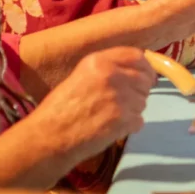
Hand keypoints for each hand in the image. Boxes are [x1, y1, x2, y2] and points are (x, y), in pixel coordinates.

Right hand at [30, 47, 155, 161]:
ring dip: (133, 110)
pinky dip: (129, 126)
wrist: (49, 137)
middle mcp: (112, 75)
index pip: (137, 56)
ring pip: (143, 101)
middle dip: (139, 90)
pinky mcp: (123, 119)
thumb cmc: (61, 108)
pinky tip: (112, 128)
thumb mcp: (82, 76)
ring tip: (110, 116)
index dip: (144, 67)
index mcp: (99, 61)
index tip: (144, 76)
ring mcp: (119, 97)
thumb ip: (108, 69)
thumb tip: (137, 70)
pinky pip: (139, 121)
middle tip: (124, 102)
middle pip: (145, 79)